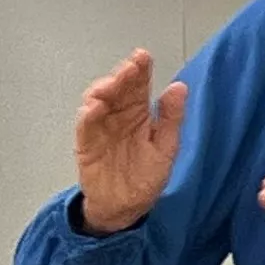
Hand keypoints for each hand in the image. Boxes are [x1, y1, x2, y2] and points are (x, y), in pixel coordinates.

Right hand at [72, 50, 187, 233]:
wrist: (126, 207)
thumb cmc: (144, 177)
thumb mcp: (165, 147)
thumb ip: (171, 118)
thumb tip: (179, 87)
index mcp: (139, 115)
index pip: (138, 87)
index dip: (139, 70)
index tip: (143, 57)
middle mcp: (118, 117)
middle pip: (117, 89)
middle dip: (122, 76)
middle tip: (130, 67)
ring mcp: (101, 128)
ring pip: (97, 101)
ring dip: (103, 90)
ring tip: (113, 84)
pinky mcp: (86, 144)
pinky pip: (85, 126)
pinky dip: (88, 115)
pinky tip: (95, 106)